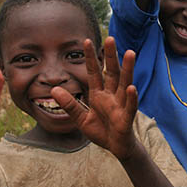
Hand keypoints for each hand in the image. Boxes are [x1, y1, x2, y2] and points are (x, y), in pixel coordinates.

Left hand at [51, 36, 138, 160]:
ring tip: (130, 53)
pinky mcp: (126, 118)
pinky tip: (131, 88)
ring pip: (124, 84)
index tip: (85, 41)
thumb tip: (54, 89)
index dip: (90, 58)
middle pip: (111, 73)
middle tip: (110, 38)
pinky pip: (129, 106)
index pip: (94, 72)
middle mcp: (111, 96)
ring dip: (127, 69)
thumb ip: (70, 104)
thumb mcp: (81, 118)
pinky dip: (131, 97)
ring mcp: (120, 105)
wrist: (115, 147)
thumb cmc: (101, 131)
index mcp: (98, 95)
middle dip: (111, 56)